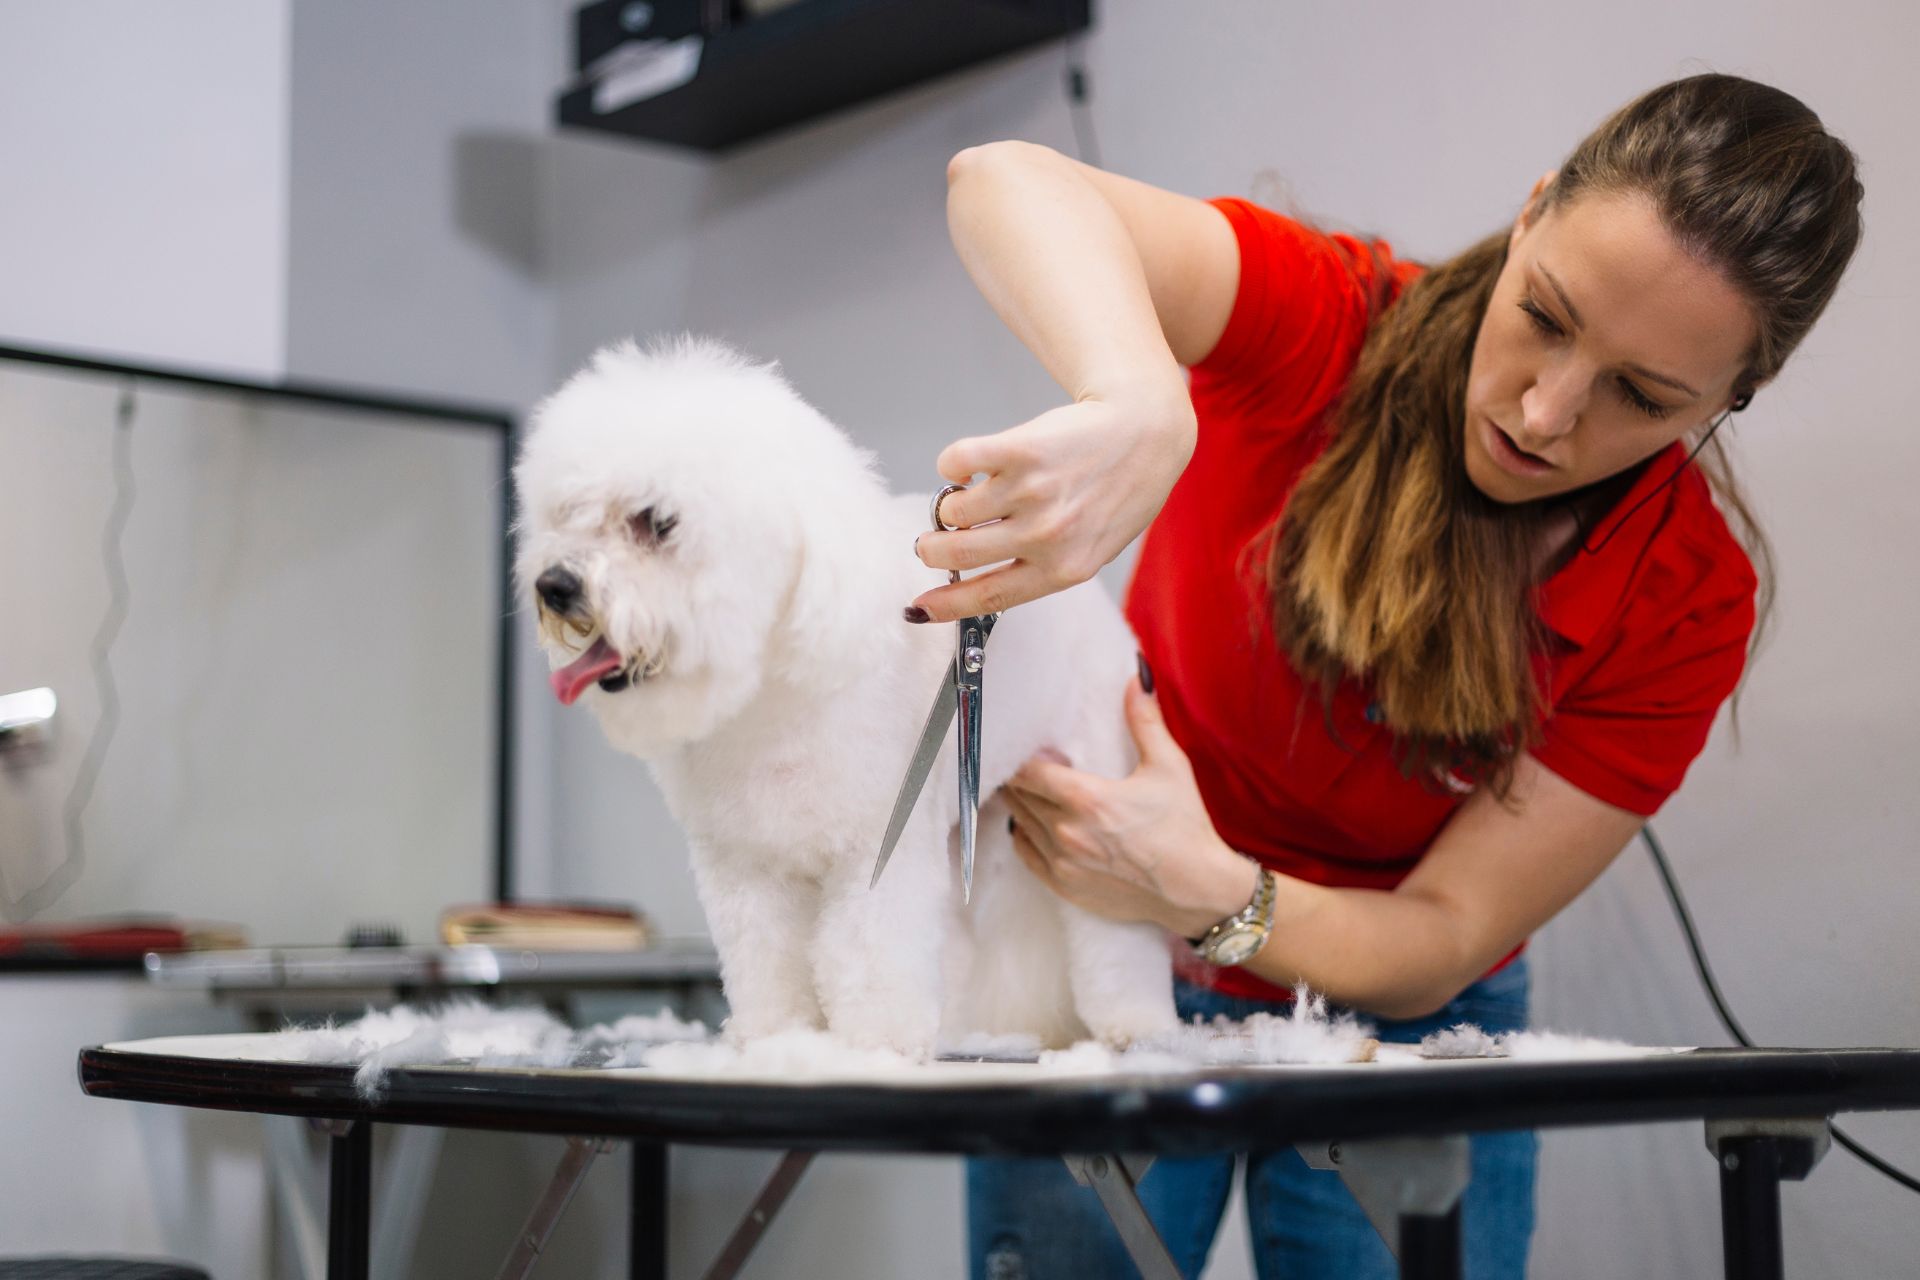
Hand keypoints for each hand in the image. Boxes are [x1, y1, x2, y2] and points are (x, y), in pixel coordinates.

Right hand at [908, 389, 1194, 621]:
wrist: (1147, 431)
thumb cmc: (1118, 490)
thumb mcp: (1091, 547)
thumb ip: (1041, 565)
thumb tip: (974, 578)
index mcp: (1065, 569)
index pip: (988, 596)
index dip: (944, 606)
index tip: (917, 609)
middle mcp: (1046, 536)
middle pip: (956, 555)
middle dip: (931, 550)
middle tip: (932, 540)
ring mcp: (1032, 492)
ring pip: (953, 510)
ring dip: (953, 504)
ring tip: (977, 492)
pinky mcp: (1020, 449)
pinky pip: (954, 462)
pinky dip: (954, 464)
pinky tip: (975, 464)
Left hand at [1002, 672, 1257, 933]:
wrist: (1196, 889)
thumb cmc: (1185, 826)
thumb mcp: (1169, 766)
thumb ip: (1144, 720)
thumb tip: (1137, 677)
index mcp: (1087, 800)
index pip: (1027, 771)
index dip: (1018, 756)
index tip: (1023, 745)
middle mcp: (1065, 832)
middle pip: (1017, 796)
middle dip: (1017, 777)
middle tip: (1026, 763)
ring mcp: (1062, 863)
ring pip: (1018, 824)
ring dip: (1020, 805)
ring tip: (1030, 790)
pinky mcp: (1064, 886)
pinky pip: (1025, 854)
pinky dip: (1024, 835)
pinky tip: (1035, 824)